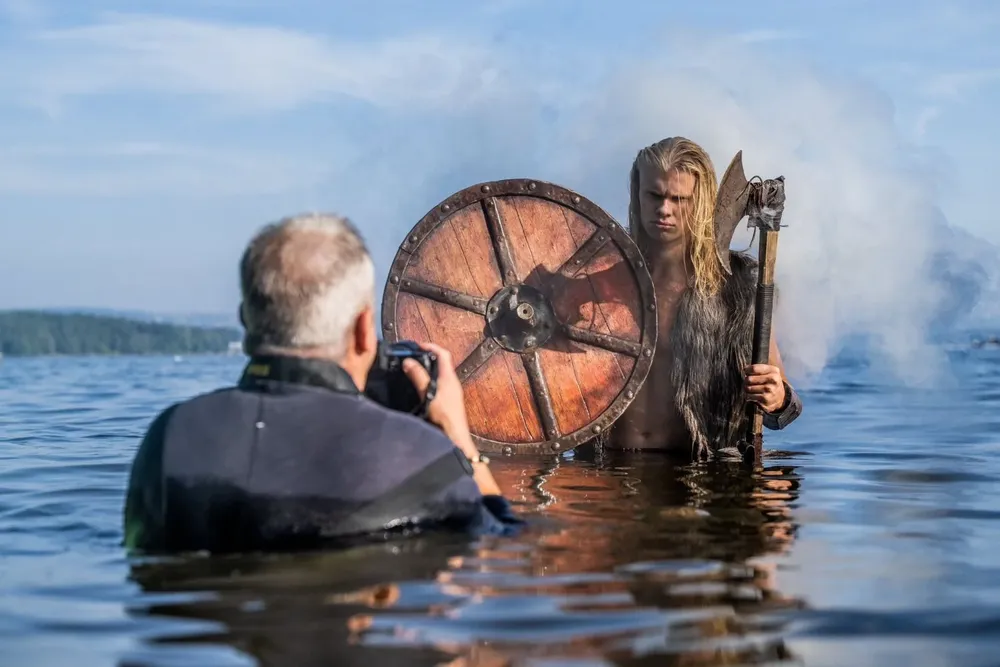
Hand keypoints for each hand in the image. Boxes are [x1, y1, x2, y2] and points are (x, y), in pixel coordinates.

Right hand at [402, 342, 501, 496]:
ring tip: (408, 370)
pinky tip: (414, 388)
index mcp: (449, 378)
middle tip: (409, 357)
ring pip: (436, 375)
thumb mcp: (429, 395)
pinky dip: (424, 382)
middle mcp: (451, 383)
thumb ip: (419, 378)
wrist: (454, 440)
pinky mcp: (444, 403)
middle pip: (439, 364)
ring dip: (424, 370)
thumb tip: (408, 361)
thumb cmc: (445, 418)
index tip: (416, 346)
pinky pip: (434, 386)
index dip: (430, 347)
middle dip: (424, 358)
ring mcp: (449, 393)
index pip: (442, 354)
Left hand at [744, 364, 786, 412]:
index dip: (747, 370)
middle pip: (749, 379)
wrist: (779, 397)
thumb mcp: (768, 372)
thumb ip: (757, 368)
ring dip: (746, 389)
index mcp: (773, 370)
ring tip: (750, 389)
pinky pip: (750, 396)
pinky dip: (749, 396)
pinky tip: (753, 395)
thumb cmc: (769, 382)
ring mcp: (770, 389)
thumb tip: (745, 369)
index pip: (754, 368)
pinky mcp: (766, 399)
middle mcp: (773, 379)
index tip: (746, 372)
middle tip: (748, 382)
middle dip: (746, 381)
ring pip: (748, 388)